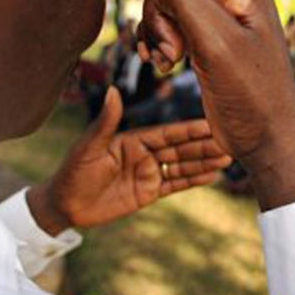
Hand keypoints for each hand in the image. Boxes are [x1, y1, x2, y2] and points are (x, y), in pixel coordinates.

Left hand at [27, 87, 231, 233]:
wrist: (65, 205)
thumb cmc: (73, 171)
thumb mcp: (89, 146)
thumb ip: (106, 121)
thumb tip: (112, 90)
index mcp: (134, 139)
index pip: (167, 134)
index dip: (189, 131)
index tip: (211, 126)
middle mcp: (145, 154)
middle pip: (180, 150)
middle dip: (203, 147)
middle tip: (229, 144)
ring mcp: (148, 174)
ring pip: (181, 166)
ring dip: (203, 162)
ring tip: (227, 159)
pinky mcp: (148, 193)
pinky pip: (175, 185)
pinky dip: (192, 180)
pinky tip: (211, 176)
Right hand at [130, 0, 294, 209]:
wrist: (264, 135)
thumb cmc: (255, 93)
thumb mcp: (220, 44)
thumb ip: (187, 1)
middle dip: (159, 11)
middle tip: (174, 51)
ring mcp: (215, 13)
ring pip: (162, 1)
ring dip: (158, 32)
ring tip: (172, 63)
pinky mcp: (203, 35)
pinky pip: (165, 22)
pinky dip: (158, 41)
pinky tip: (164, 65)